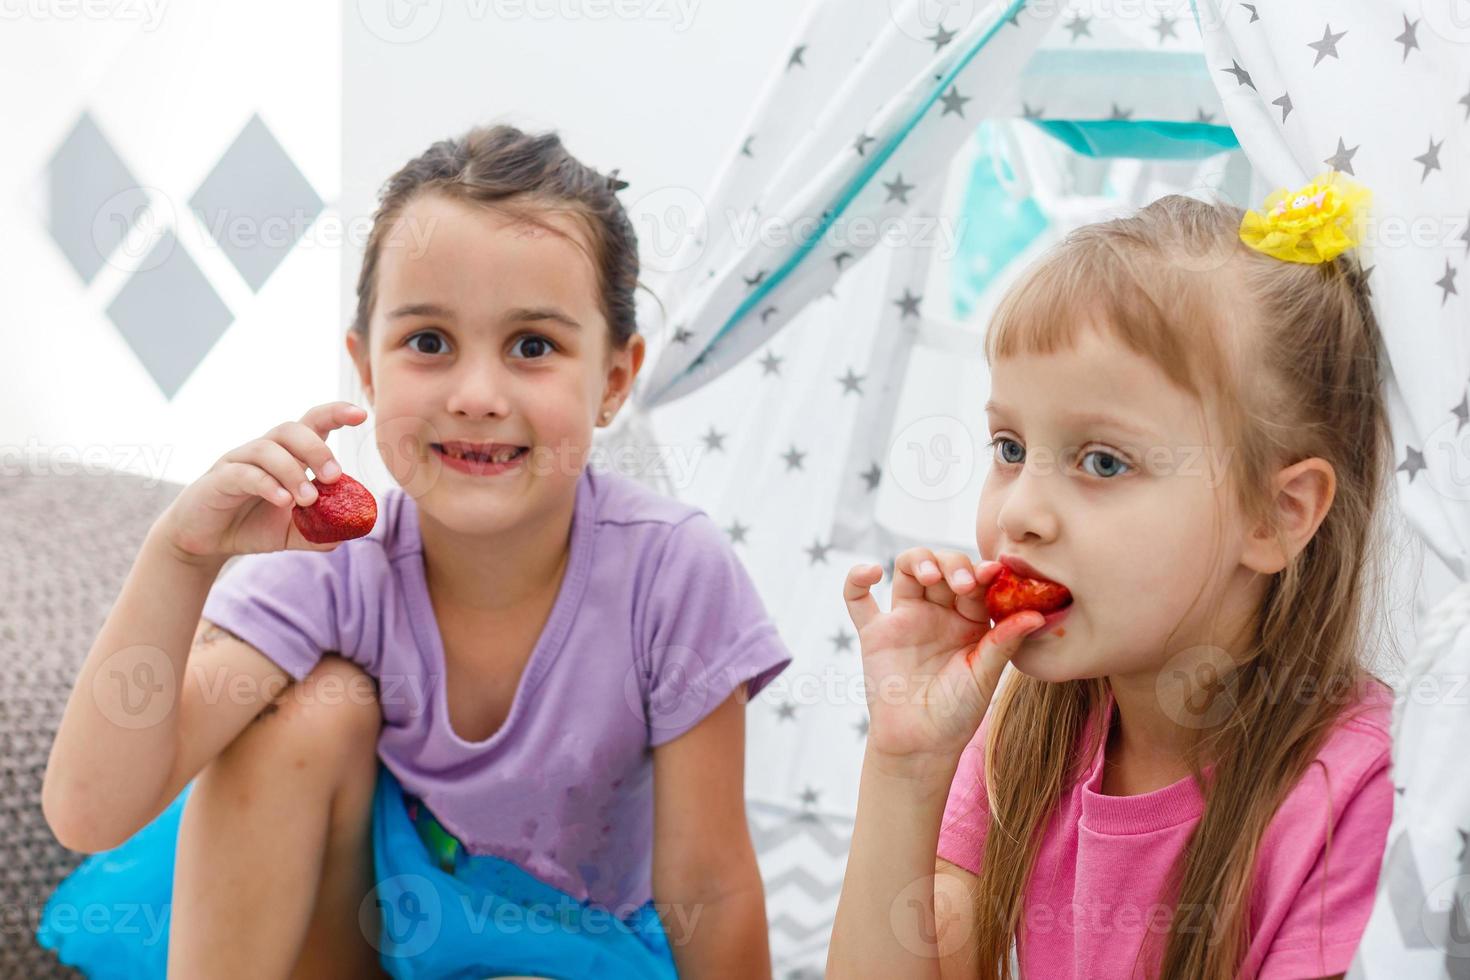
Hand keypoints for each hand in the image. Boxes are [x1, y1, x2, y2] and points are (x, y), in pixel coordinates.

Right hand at [158, 402, 368, 561]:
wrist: (206, 542)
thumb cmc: (252, 525)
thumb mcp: (292, 533)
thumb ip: (320, 532)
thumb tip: (349, 533)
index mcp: (288, 455)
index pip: (313, 423)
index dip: (335, 414)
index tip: (360, 415)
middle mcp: (265, 451)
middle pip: (292, 429)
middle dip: (318, 449)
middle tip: (334, 477)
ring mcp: (240, 461)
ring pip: (268, 449)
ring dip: (293, 471)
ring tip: (308, 499)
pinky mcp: (219, 479)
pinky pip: (244, 473)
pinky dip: (268, 484)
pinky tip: (283, 501)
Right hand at [843, 548, 1044, 767]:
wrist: (921, 744)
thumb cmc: (958, 713)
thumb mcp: (985, 675)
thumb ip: (1003, 641)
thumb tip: (1037, 615)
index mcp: (970, 620)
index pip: (975, 581)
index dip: (982, 572)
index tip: (992, 573)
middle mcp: (938, 613)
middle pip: (942, 565)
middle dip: (953, 565)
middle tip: (963, 583)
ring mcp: (904, 619)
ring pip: (906, 570)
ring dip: (919, 560)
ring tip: (929, 575)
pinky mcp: (874, 633)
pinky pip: (857, 599)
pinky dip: (856, 579)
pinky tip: (871, 573)